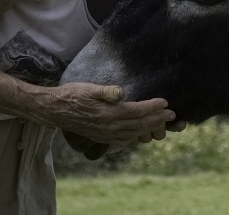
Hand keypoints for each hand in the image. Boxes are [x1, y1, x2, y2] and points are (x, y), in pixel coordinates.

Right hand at [45, 82, 176, 145]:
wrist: (55, 110)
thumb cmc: (73, 95)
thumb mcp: (89, 88)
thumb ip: (106, 92)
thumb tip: (121, 92)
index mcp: (109, 114)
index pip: (137, 111)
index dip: (153, 108)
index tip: (165, 102)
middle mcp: (110, 127)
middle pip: (140, 125)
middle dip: (158, 120)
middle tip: (172, 115)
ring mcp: (106, 135)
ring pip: (134, 134)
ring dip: (150, 129)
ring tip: (163, 125)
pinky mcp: (102, 137)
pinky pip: (124, 141)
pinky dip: (136, 138)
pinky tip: (141, 135)